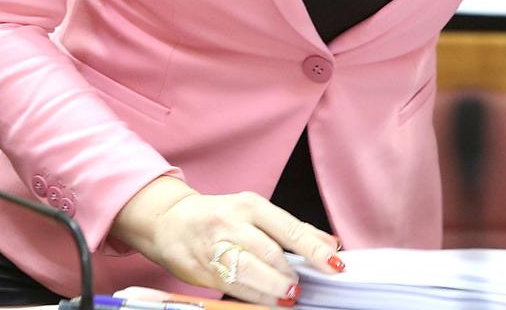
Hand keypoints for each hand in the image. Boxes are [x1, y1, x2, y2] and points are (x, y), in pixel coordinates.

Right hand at [110, 176, 342, 305]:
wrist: (170, 222)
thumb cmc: (220, 216)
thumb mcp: (255, 212)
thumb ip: (293, 229)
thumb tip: (330, 244)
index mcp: (250, 205)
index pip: (290, 229)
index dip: (315, 250)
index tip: (334, 265)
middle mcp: (232, 223)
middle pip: (271, 255)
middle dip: (290, 276)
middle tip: (299, 286)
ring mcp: (216, 247)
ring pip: (253, 274)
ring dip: (275, 290)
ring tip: (287, 295)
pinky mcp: (205, 270)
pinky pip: (236, 289)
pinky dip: (256, 297)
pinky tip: (267, 299)